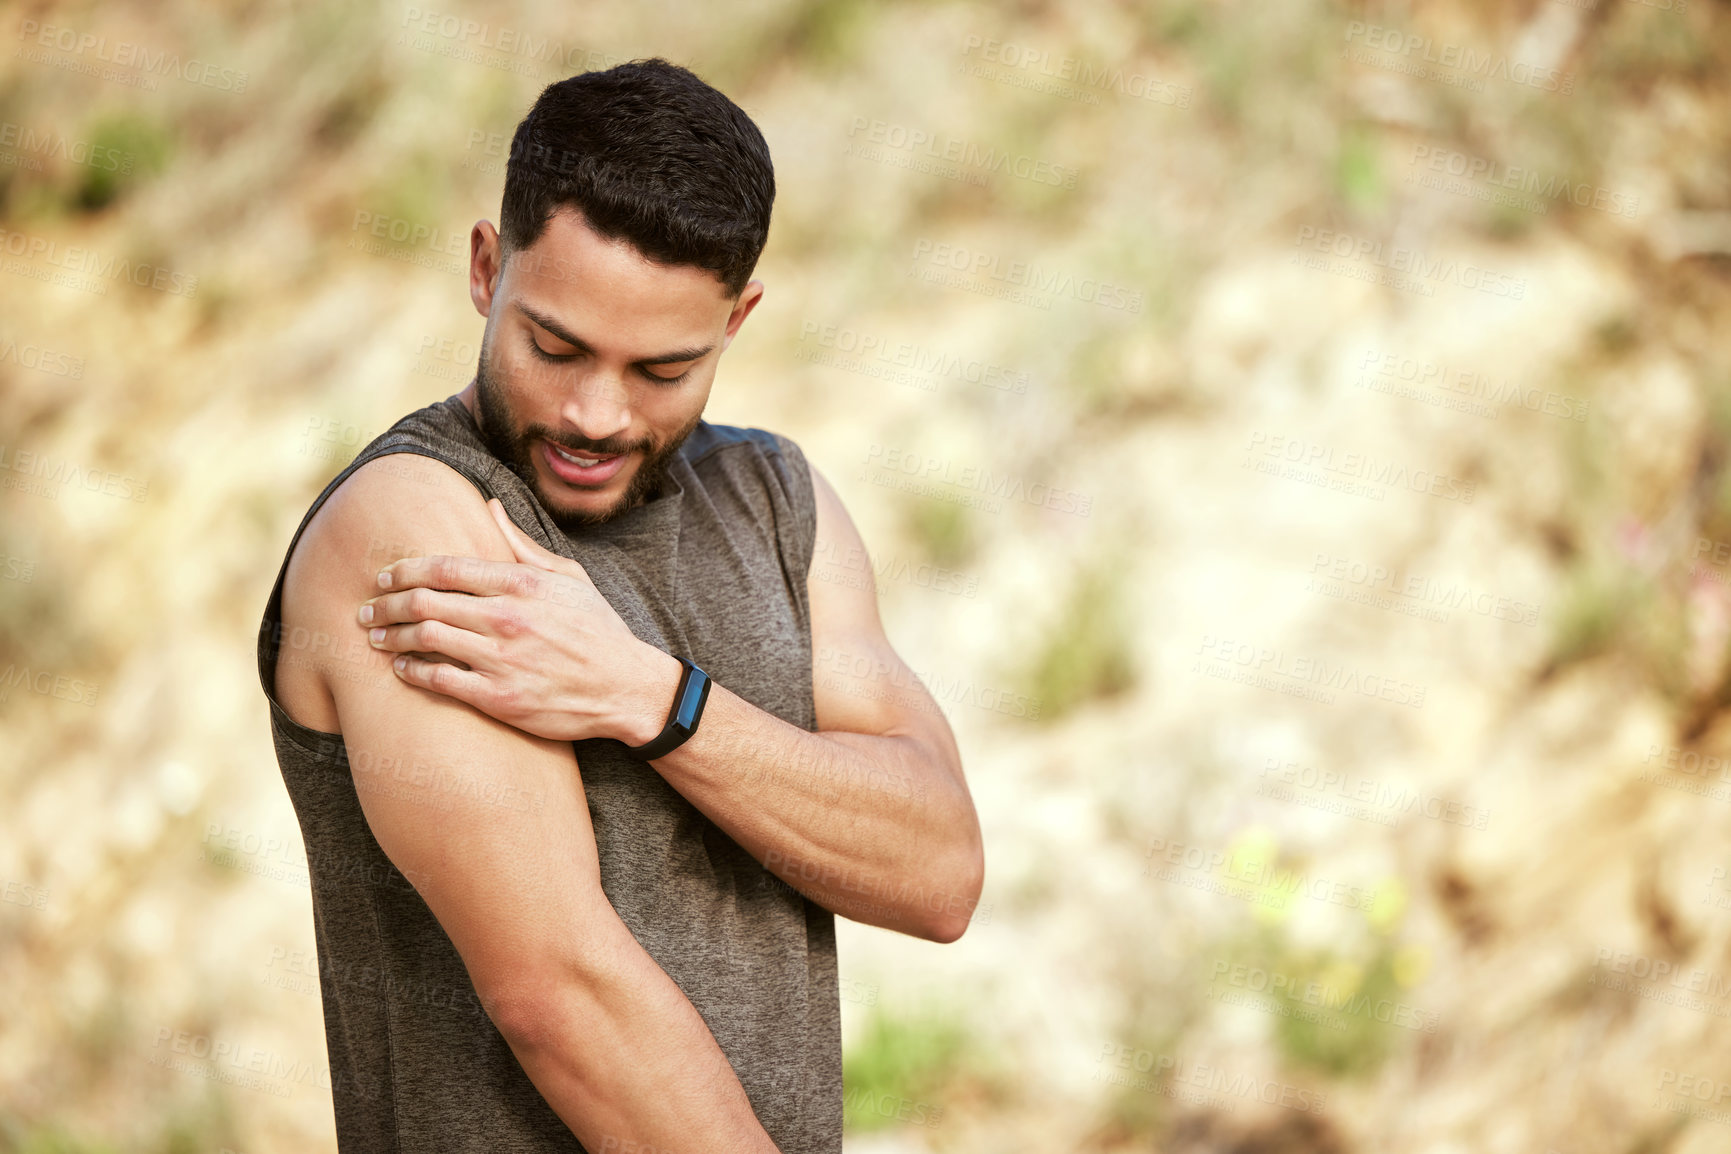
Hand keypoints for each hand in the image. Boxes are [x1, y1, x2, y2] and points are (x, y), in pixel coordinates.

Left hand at [358, 498, 681, 743]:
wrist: (626, 687)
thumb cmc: (597, 628)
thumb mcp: (568, 576)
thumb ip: (521, 544)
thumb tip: (488, 505)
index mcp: (522, 583)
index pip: (445, 568)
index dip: (405, 570)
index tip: (384, 577)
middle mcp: (507, 618)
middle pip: (425, 603)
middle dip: (386, 605)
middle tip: (366, 609)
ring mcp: (502, 659)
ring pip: (426, 639)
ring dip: (392, 637)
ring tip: (376, 637)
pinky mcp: (500, 698)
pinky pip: (441, 681)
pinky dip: (413, 671)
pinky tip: (402, 668)